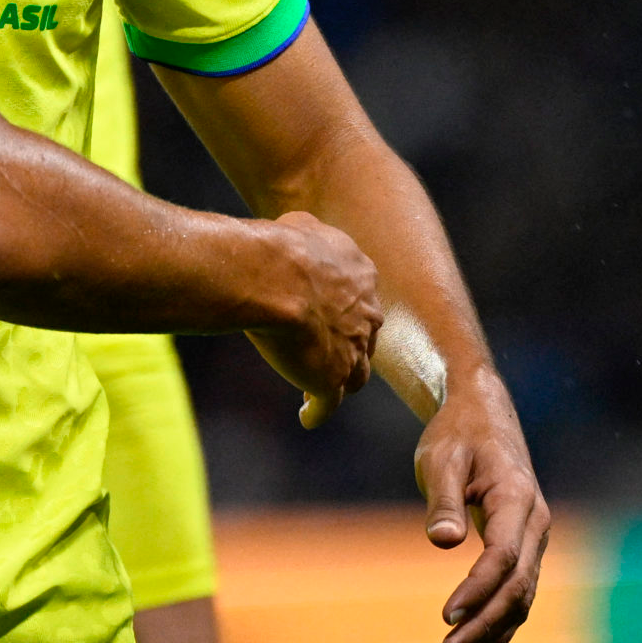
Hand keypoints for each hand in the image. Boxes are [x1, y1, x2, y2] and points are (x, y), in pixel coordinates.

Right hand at [244, 210, 379, 423]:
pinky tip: (308, 417)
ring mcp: (353, 351)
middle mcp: (367, 316)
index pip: (359, 300)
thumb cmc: (280, 247)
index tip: (325, 313)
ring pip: (355, 375)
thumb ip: (308, 235)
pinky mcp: (332, 379)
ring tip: (319, 387)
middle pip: (364, 338)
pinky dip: (318, 411)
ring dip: (340, 379)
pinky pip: (327, 404)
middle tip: (325, 351)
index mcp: (363, 279)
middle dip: (348, 344)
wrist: (274, 276)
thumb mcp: (300, 226)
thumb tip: (297, 231)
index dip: (342, 308)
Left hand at [415, 367, 548, 642]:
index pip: (503, 558)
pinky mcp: (522, 547)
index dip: (477, 591)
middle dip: (484, 627)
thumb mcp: (441, 457)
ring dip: (490, 633)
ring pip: (520, 598)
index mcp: (517, 499)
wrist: (481, 413)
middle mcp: (535, 524)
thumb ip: (443, 500)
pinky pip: (516, 592)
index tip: (446, 616)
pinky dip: (498, 621)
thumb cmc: (457, 433)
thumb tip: (442, 542)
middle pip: (517, 588)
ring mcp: (533, 538)